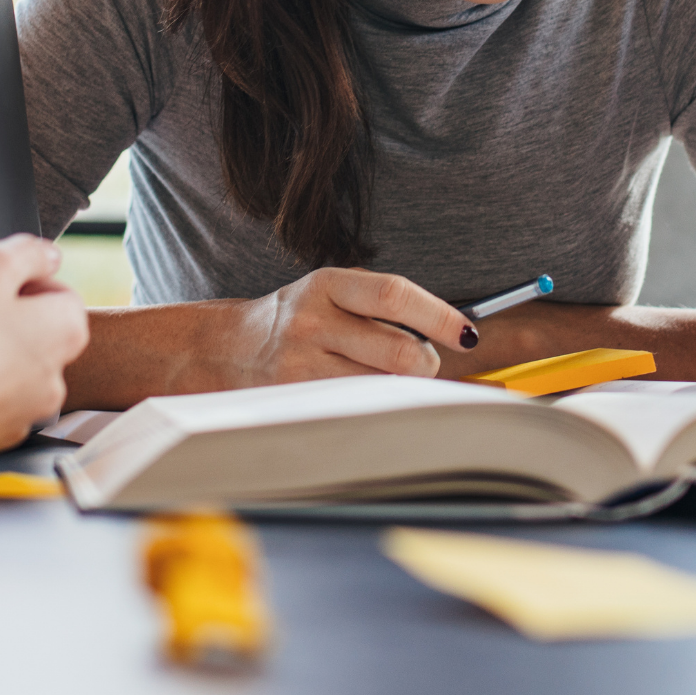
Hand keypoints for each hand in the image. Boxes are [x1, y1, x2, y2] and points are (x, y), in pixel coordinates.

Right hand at [205, 268, 479, 386]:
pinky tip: (364, 396)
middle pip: (398, 351)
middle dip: (426, 363)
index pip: (394, 296)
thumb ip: (383, 304)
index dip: (439, 315)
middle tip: (424, 362)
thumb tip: (452, 329)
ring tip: (385, 377)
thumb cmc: (299, 319)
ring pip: (383, 388)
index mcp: (327, 285)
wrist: (228, 348)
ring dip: (401, 388)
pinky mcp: (297, 401)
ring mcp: (302, 365)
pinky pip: (358, 409)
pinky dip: (376, 406)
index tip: (467, 333)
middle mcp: (312, 322)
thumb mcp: (332, 293)